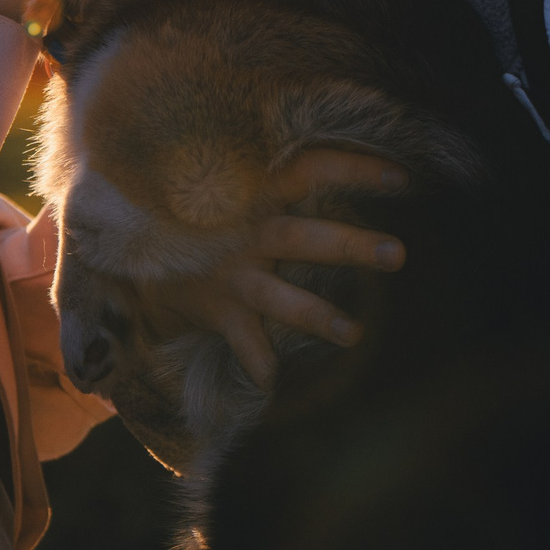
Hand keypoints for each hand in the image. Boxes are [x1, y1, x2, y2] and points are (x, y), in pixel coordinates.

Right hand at [153, 147, 408, 390]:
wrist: (149, 256)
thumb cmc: (219, 218)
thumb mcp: (245, 189)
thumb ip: (290, 178)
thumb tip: (374, 167)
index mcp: (259, 195)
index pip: (307, 171)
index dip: (352, 170)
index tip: (400, 177)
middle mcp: (247, 234)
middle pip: (300, 237)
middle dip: (348, 246)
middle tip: (398, 254)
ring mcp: (233, 276)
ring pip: (276, 297)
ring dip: (315, 315)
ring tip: (354, 335)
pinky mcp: (220, 312)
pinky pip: (242, 341)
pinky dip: (256, 361)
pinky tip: (273, 382)